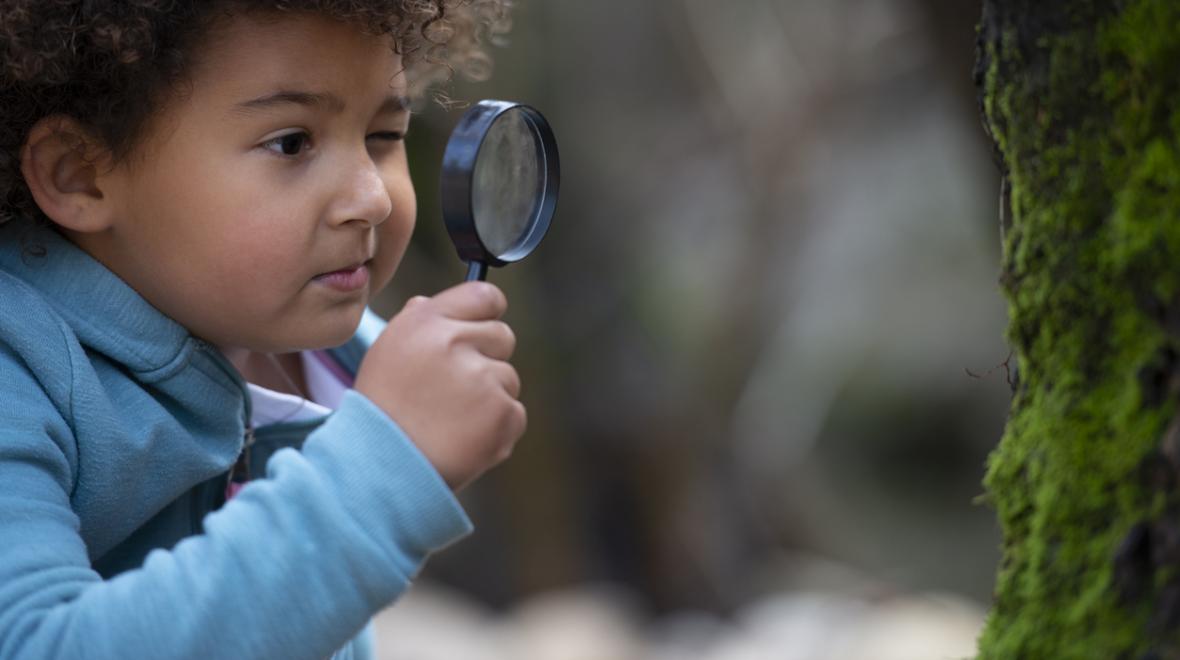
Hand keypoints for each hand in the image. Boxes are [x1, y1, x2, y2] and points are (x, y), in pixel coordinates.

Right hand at [354, 282, 525, 490]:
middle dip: (488, 358)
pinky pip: (514, 411)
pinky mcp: (504, 412)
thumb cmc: (382, 411)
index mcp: (426, 322)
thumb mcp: (386, 354)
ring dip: (490, 397)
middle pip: (503, 335)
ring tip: (451, 420)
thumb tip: (432, 304)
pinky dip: (497, 428)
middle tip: (456, 389)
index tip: (481, 329)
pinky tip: (463, 438)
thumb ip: (415, 323)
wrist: (383, 469)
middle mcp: (456, 343)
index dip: (486, 312)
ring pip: (509, 377)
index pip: (483, 295)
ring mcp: (484, 378)